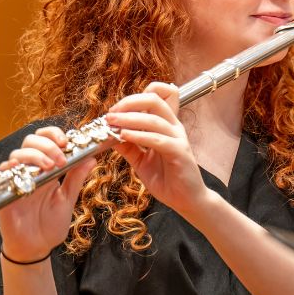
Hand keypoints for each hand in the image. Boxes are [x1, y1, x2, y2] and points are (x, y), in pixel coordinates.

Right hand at [0, 126, 95, 261]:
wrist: (36, 247)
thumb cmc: (51, 224)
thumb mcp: (68, 198)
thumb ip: (77, 178)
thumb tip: (92, 158)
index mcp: (48, 170)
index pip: (47, 140)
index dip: (55, 134)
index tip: (67, 141)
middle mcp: (32, 171)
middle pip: (31, 141)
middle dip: (47, 144)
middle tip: (60, 158)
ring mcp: (17, 180)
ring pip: (18, 153)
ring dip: (35, 155)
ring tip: (50, 167)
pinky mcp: (5, 192)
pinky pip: (3, 173)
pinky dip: (13, 167)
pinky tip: (24, 171)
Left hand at [107, 82, 208, 216]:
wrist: (185, 199)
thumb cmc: (166, 178)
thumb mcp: (141, 160)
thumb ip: (128, 146)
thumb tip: (108, 134)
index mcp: (166, 125)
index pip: (160, 95)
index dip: (137, 96)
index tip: (117, 109)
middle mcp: (174, 127)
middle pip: (155, 99)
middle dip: (129, 102)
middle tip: (111, 113)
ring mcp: (178, 138)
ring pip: (154, 118)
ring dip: (129, 118)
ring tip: (111, 123)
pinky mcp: (179, 152)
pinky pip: (158, 139)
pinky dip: (139, 135)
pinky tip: (124, 136)